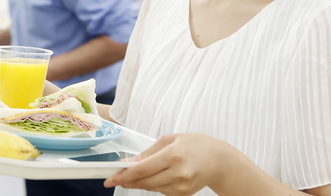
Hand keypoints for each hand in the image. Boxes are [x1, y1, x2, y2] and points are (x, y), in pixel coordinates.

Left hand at [104, 133, 227, 195]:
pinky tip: (153, 176)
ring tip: (130, 175)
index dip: (123, 175)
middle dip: (126, 181)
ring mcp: (181, 186)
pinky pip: (161, 191)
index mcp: (173, 155)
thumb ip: (148, 152)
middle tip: (113, 178)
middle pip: (144, 182)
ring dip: (138, 183)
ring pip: (151, 188)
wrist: (219, 161)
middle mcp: (178, 173)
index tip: (110, 177)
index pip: (142, 169)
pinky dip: (153, 184)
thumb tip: (129, 163)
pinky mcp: (183, 194)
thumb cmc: (196, 145)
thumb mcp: (170, 140)